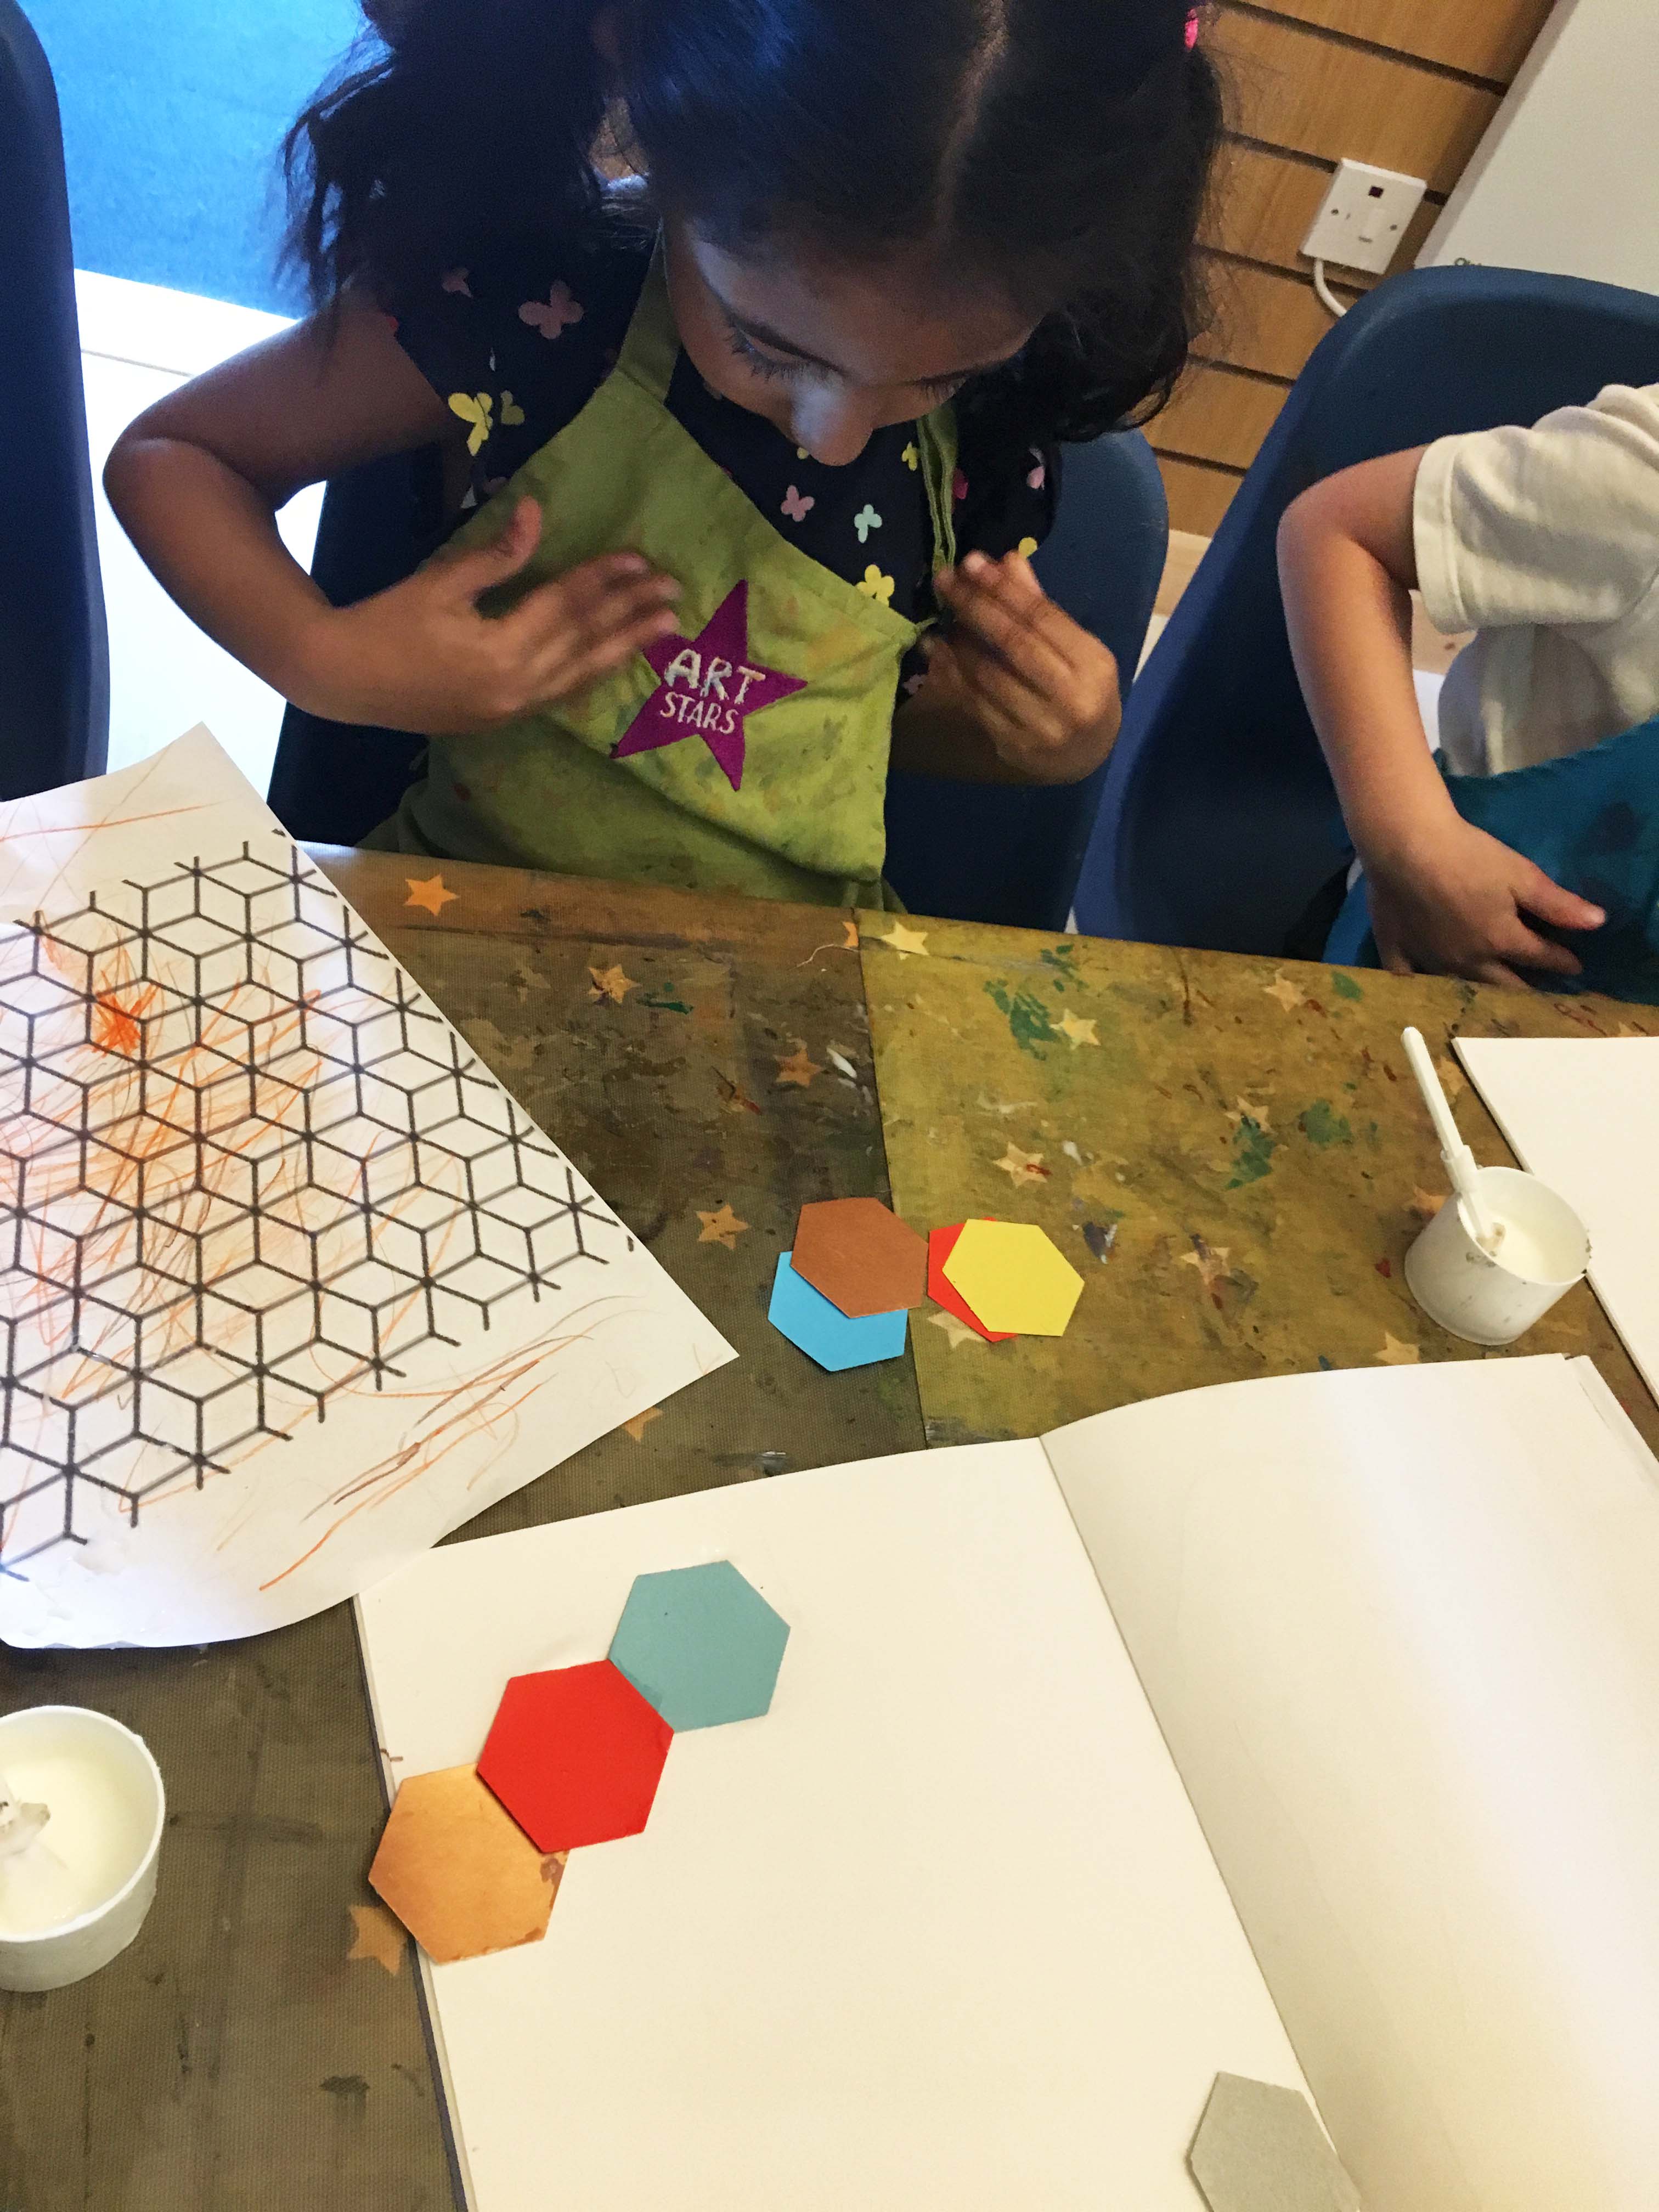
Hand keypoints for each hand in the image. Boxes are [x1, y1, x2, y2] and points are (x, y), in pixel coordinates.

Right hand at [303, 498, 680, 733]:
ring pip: (582, 675)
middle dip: (632, 616)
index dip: (605, 580)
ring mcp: (511, 708)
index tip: (640, 560)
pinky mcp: (502, 717)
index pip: (567, 607)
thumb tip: (538, 512)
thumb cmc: (384, 622)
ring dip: (624, 649)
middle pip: (586, 644)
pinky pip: (561, 694)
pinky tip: (614, 659)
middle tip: (675, 596)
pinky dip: (591, 673)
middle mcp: (517, 687)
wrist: (341, 680)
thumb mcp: (439, 581)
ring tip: (663, 630)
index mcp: (501, 651)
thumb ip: (496, 555)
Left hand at [925, 550, 1120, 783]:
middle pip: (1013, 643)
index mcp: (1093, 664)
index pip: (1042, 617)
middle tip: (945, 581)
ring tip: (943, 618)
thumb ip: (1041, 607)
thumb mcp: (1076, 647)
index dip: (1003, 588)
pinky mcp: (1014, 746)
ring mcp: (1041, 727)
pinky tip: (939, 653)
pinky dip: (954, 674)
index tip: (971, 563)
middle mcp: (1071, 697)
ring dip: (960, 642)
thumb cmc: (1082, 690)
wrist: (1088, 756)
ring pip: (989, 675)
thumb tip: (1006, 560)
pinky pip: (976, 703)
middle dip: (975, 607)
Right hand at [1364, 815, 1605, 987]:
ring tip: (1490, 998)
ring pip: (1459, 987)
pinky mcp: (1397, 950)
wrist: (1404, 845)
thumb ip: (1557, 904)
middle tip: (1538, 993)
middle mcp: (1468, 961)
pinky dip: (1417, 989)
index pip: (1541, 956)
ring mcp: (1430, 959)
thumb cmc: (1467, 856)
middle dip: (1526, 989)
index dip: (1562, 961)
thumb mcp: (1521, 875)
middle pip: (1503, 984)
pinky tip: (1421, 994)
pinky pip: (1407, 979)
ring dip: (1479, 993)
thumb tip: (1598, 923)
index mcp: (1501, 940)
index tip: (1575, 966)